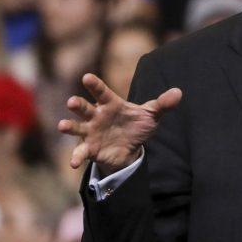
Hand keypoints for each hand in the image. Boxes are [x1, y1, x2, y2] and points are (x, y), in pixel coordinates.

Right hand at [58, 73, 181, 172]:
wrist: (130, 148)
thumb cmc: (136, 125)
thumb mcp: (152, 115)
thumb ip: (163, 104)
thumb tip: (179, 93)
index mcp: (110, 104)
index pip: (102, 92)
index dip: (95, 85)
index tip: (87, 77)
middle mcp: (97, 116)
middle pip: (85, 108)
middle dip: (78, 105)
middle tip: (72, 102)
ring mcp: (90, 132)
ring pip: (77, 127)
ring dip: (69, 126)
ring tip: (62, 126)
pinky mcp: (89, 148)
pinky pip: (80, 152)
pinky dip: (76, 156)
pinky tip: (73, 163)